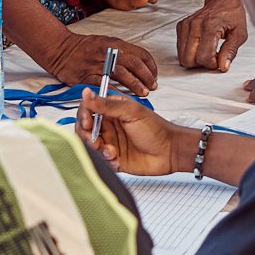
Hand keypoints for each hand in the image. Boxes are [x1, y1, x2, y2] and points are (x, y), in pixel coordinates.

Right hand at [38, 30, 157, 93]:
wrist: (60, 49)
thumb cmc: (83, 47)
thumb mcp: (105, 42)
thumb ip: (120, 52)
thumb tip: (138, 64)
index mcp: (116, 44)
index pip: (141, 54)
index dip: (150, 66)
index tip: (154, 76)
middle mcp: (109, 52)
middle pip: (135, 64)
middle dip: (147, 77)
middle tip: (152, 87)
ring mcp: (99, 63)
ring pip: (123, 74)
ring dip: (135, 85)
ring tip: (143, 94)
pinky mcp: (88, 75)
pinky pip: (105, 85)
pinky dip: (116, 92)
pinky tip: (123, 99)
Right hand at [75, 91, 190, 174]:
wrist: (170, 152)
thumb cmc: (156, 129)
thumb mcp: (131, 112)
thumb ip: (107, 104)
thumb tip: (87, 93)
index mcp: (112, 110)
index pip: (88, 109)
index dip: (83, 116)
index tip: (87, 123)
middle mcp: (109, 125)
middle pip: (84, 129)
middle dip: (87, 136)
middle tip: (96, 141)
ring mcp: (110, 142)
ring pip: (89, 145)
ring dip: (97, 150)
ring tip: (111, 152)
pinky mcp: (113, 158)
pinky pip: (99, 160)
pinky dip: (105, 161)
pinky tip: (117, 160)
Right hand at [176, 0, 246, 71]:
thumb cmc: (232, 13)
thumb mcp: (239, 34)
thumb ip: (231, 51)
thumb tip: (223, 67)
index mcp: (210, 27)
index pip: (203, 57)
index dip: (212, 64)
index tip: (219, 60)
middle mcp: (194, 25)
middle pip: (188, 59)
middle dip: (201, 64)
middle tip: (212, 57)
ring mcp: (185, 25)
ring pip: (182, 56)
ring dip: (194, 59)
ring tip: (207, 52)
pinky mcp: (181, 26)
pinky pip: (180, 49)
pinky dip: (189, 52)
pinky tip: (200, 46)